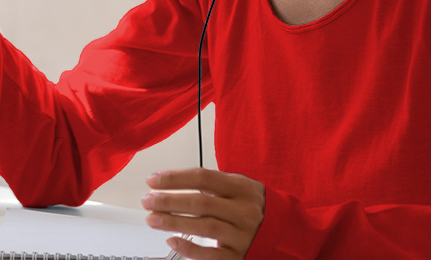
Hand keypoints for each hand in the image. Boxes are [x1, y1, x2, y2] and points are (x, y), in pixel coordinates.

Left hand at [141, 168, 265, 259]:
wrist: (283, 231)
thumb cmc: (253, 205)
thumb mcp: (239, 186)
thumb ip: (211, 182)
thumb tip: (170, 181)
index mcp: (241, 188)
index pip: (202, 178)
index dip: (174, 179)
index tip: (153, 181)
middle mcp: (243, 211)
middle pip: (200, 203)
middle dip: (169, 201)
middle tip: (148, 201)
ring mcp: (242, 235)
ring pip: (203, 227)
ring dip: (173, 222)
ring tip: (152, 219)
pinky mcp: (238, 256)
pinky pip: (211, 255)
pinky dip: (189, 248)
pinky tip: (172, 241)